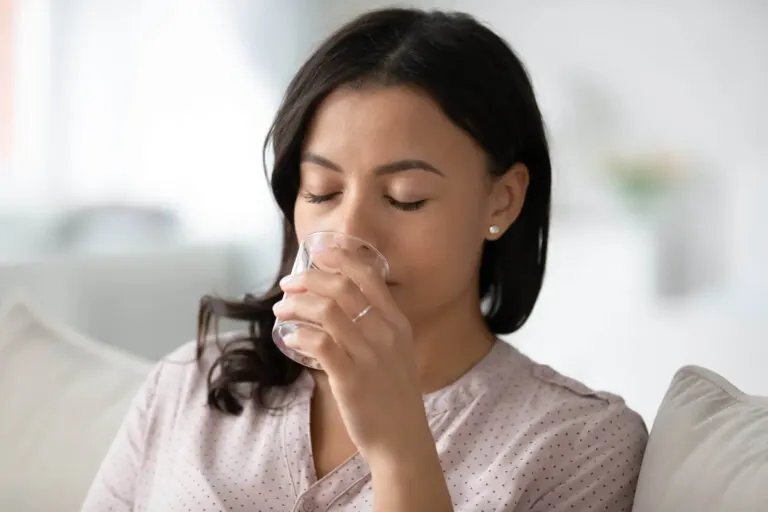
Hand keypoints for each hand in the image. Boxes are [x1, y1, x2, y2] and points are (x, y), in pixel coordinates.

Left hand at [272, 247, 431, 463]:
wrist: (402, 438)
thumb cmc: (393, 394)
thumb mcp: (397, 351)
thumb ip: (377, 325)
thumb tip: (343, 304)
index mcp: (396, 322)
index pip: (368, 276)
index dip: (340, 258)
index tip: (318, 252)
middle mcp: (385, 332)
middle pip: (341, 288)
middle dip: (308, 278)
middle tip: (288, 284)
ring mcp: (369, 354)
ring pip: (327, 310)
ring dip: (297, 304)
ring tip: (281, 309)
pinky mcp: (350, 377)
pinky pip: (320, 343)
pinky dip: (300, 334)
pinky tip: (289, 336)